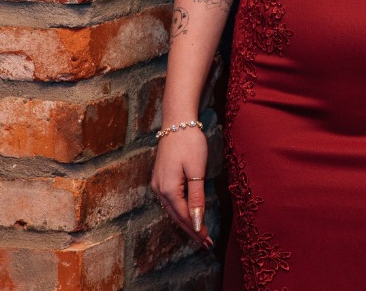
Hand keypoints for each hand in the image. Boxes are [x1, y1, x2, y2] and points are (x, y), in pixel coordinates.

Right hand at [151, 127, 214, 248]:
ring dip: (186, 222)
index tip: (208, 241)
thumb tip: (196, 220)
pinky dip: (180, 211)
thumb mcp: (197, 171)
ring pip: (172, 210)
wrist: (178, 122)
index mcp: (168, 189)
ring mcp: (157, 184)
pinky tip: (187, 216)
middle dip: (191, 230)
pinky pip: (170, 201)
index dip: (196, 229)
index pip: (183, 216)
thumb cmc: (190, 143)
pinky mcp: (160, 179)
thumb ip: (196, 197)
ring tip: (199, 234)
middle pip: (176, 216)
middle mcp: (158, 190)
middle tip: (206, 243)